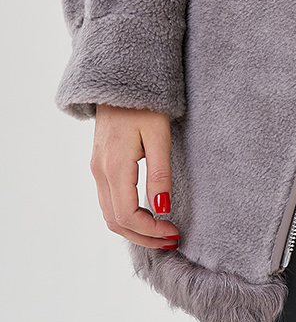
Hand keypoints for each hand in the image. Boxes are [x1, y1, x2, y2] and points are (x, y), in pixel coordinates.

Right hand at [90, 104, 180, 251]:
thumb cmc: (144, 104)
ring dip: (133, 229)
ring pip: (109, 213)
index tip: (174, 233)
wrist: (119, 81)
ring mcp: (96, 169)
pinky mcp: (99, 164)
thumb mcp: (159, 135)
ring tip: (161, 232)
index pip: (128, 216)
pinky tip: (145, 215)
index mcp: (114, 167)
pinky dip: (125, 216)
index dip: (151, 232)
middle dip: (143, 237)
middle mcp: (99, 172)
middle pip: (115, 221)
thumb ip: (159, 173)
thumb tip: (162, 209)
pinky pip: (108, 200)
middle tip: (170, 240)